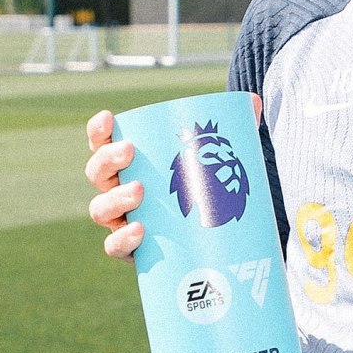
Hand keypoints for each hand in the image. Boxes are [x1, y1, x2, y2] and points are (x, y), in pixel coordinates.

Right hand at [85, 95, 262, 259]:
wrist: (211, 237)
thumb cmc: (203, 186)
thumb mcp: (219, 156)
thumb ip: (234, 128)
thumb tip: (254, 101)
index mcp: (130, 163)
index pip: (103, 144)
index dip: (99, 130)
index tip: (109, 117)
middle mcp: (118, 190)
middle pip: (98, 173)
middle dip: (108, 159)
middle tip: (130, 150)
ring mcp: (122, 220)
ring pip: (100, 209)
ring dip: (115, 198)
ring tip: (139, 191)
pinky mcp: (132, 250)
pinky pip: (115, 246)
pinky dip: (121, 239)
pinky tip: (139, 230)